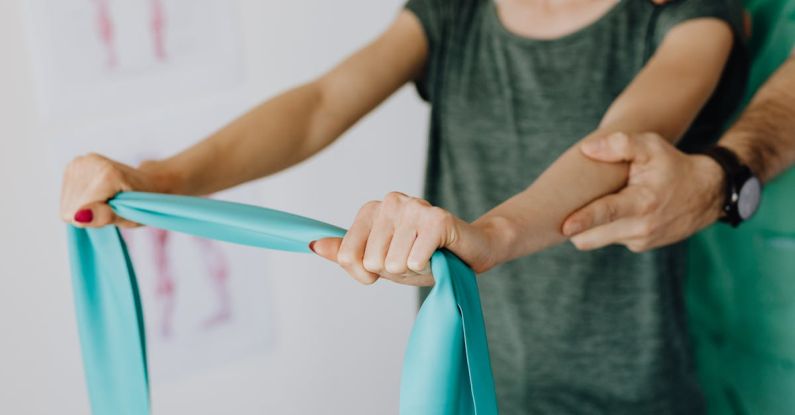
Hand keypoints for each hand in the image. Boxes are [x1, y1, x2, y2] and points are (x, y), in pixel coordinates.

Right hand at [60, 153, 172, 227]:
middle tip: (111, 206)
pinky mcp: (74, 164)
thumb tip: (79, 216)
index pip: (78, 213)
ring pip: (67, 202)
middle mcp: (90, 163)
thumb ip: (104, 216)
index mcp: (107, 174)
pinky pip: (67, 195)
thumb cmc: (142, 204)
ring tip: (106, 199)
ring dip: (85, 207)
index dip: (95, 219)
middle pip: (70, 207)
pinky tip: (97, 194)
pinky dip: (81, 199)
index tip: (114, 211)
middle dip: (90, 213)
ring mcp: (81, 161)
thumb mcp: (130, 217)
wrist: (148, 183)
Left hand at [309, 192, 500, 285]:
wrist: (469, 251)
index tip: (384, 268)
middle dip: (393, 271)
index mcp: (371, 210)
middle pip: (371, 261)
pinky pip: (415, 259)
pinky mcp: (437, 218)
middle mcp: (389, 202)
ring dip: (412, 269)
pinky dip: (427, 266)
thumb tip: (312, 244)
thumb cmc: (422, 256)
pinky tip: (438, 254)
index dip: (365, 274)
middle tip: (413, 260)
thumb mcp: (379, 260)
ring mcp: (414, 206)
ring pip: (392, 262)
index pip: (345, 256)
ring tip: (426, 256)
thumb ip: (346, 252)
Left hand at [562, 132, 724, 251]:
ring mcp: (640, 240)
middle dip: (575, 228)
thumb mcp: (651, 147)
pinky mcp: (640, 246)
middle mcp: (641, 227)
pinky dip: (607, 228)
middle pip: (592, 236)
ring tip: (593, 206)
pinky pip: (611, 239)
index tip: (565, 227)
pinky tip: (615, 212)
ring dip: (591, 227)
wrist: (706, 194)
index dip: (584, 220)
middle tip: (561, 214)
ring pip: (598, 238)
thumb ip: (620, 144)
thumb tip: (587, 150)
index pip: (607, 212)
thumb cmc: (672, 165)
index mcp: (642, 202)